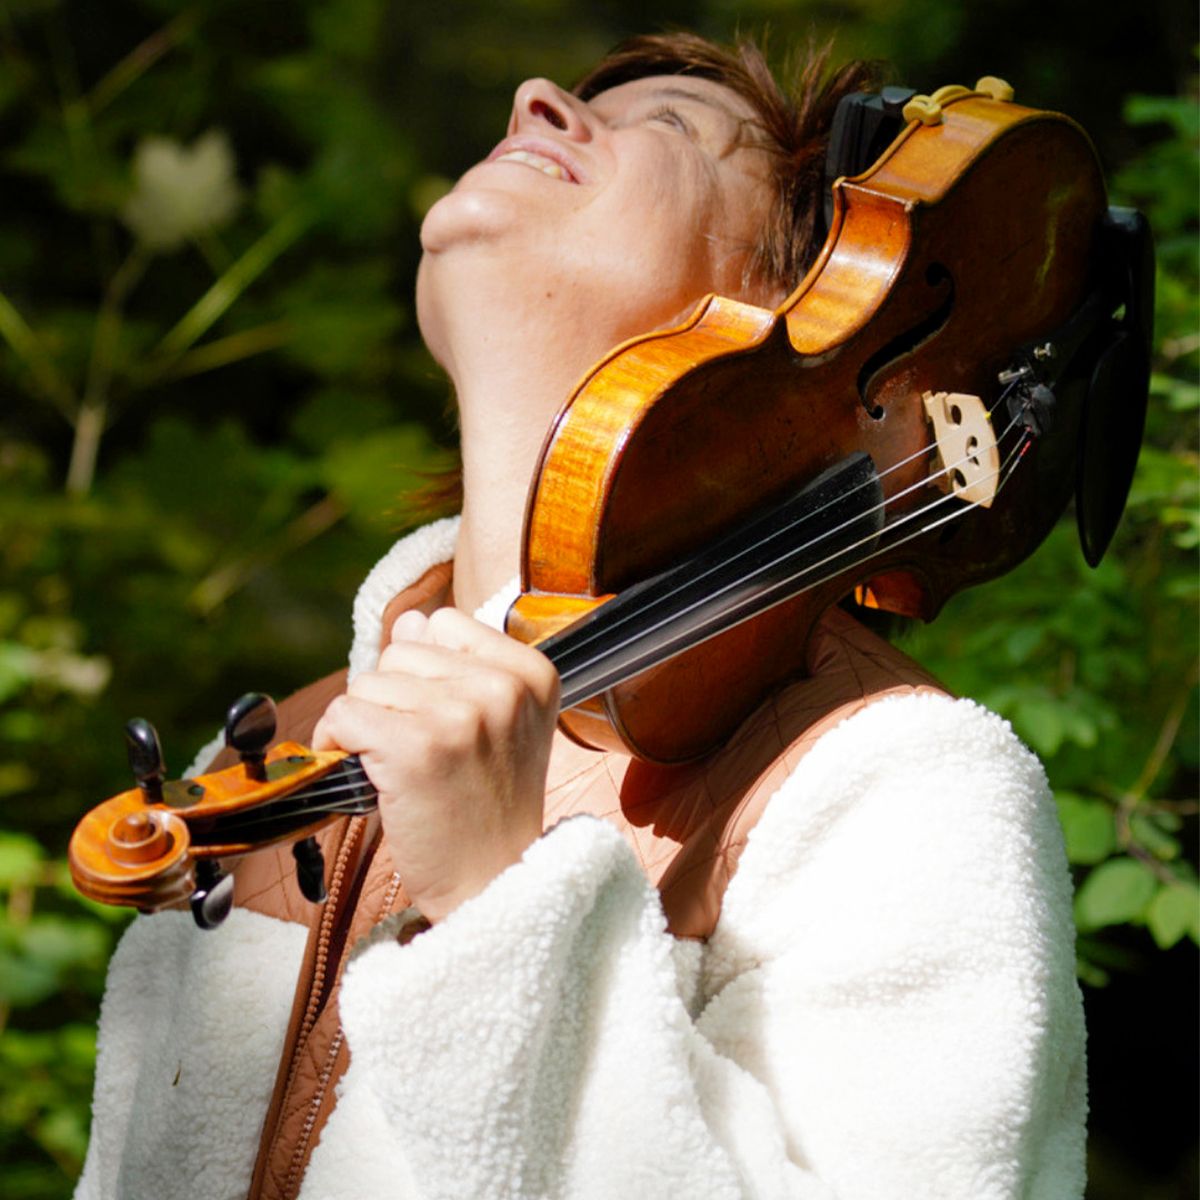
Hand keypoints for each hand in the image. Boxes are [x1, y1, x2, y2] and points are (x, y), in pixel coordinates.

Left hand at [312, 607, 559, 922]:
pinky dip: (335, 742)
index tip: (441, 716)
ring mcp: (461, 715)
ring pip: (368, 682)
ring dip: (367, 724)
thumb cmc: (488, 804)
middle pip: (401, 652)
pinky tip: (365, 773)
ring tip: (402, 767)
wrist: (491, 882)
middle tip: (423, 752)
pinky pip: (343, 714)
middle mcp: (503, 687)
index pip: (444, 624)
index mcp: (532, 672)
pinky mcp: (415, 748)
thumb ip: (457, 666)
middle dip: (395, 699)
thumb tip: (410, 620)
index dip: (426, 669)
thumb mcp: (498, 723)